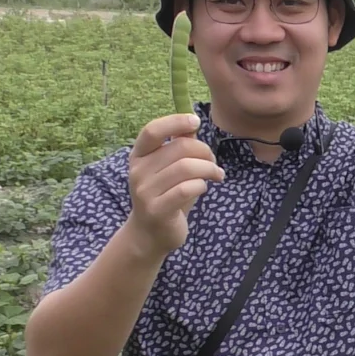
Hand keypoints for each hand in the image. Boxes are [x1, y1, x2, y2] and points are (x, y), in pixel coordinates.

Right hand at [124, 113, 223, 257]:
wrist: (149, 234)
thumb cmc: (165, 195)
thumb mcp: (168, 169)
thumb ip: (178, 147)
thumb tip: (192, 123)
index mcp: (138, 156)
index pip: (152, 130)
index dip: (175, 121)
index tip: (196, 121)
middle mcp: (138, 171)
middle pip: (179, 148)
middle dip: (205, 152)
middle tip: (214, 163)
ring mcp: (145, 191)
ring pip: (186, 167)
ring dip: (209, 169)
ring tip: (217, 175)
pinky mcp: (157, 210)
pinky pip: (187, 188)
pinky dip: (202, 185)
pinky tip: (204, 188)